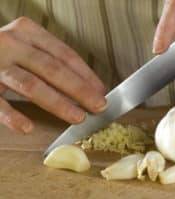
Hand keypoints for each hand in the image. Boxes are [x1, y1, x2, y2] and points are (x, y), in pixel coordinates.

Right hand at [0, 17, 105, 133]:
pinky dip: (12, 116)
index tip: (101, 91)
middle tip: (98, 106)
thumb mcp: (26, 46)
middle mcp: (12, 43)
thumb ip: (51, 61)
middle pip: (53, 69)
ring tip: (77, 117)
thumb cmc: (4, 52)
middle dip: (79, 90)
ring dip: (58, 103)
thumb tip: (86, 86)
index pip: (65, 55)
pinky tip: (28, 127)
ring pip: (31, 85)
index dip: (86, 74)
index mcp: (28, 32)